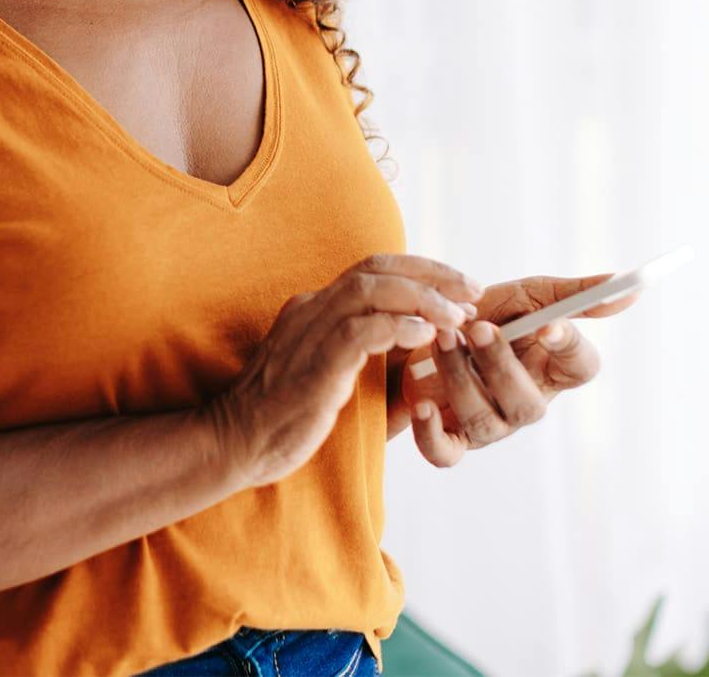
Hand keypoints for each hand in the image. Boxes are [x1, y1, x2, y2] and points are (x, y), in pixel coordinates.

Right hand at [204, 254, 482, 488]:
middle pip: (378, 268)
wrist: (236, 441)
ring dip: (422, 298)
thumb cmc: (287, 417)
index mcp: (317, 308)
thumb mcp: (338, 380)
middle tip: (472, 291)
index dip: (422, 271)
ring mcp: (309, 331)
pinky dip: (397, 327)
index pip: (375, 269)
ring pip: (370, 290)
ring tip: (456, 316)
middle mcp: (312, 308)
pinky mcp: (314, 364)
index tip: (461, 287)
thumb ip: (377, 367)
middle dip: (432, 274)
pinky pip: (360, 331)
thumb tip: (431, 370)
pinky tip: (424, 336)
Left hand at [388, 272, 642, 467]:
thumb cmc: (484, 314)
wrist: (420, 330)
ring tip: (441, 338)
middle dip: (500, 365)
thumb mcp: (527, 296)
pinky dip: (432, 433)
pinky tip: (422, 403)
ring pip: (484, 419)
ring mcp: (488, 426)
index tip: (547, 324)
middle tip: (478, 328)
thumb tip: (630, 285)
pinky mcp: (448, 438)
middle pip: (528, 404)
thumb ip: (574, 295)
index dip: (568, 349)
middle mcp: (524, 403)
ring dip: (460, 378)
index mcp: (551, 369)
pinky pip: (445, 453)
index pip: (580, 367)